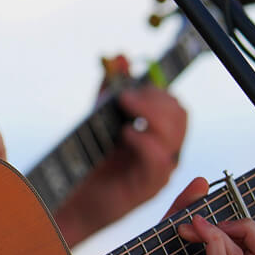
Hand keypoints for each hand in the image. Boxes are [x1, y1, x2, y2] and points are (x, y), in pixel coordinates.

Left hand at [52, 80, 187, 244]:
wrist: (75, 198)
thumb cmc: (90, 160)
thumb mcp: (98, 116)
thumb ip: (110, 89)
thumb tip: (120, 56)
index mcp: (158, 134)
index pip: (174, 105)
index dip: (156, 92)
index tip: (129, 89)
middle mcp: (165, 151)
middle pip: (179, 116)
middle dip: (154, 100)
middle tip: (126, 99)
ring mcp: (160, 170)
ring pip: (174, 135)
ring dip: (149, 116)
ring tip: (125, 115)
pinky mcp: (149, 187)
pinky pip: (159, 160)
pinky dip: (144, 141)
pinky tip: (126, 135)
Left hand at [113, 177, 254, 254]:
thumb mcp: (169, 237)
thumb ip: (185, 209)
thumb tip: (203, 181)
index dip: (246, 226)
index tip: (212, 217)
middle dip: (243, 226)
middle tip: (208, 221)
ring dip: (215, 231)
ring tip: (189, 227)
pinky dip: (213, 244)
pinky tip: (195, 232)